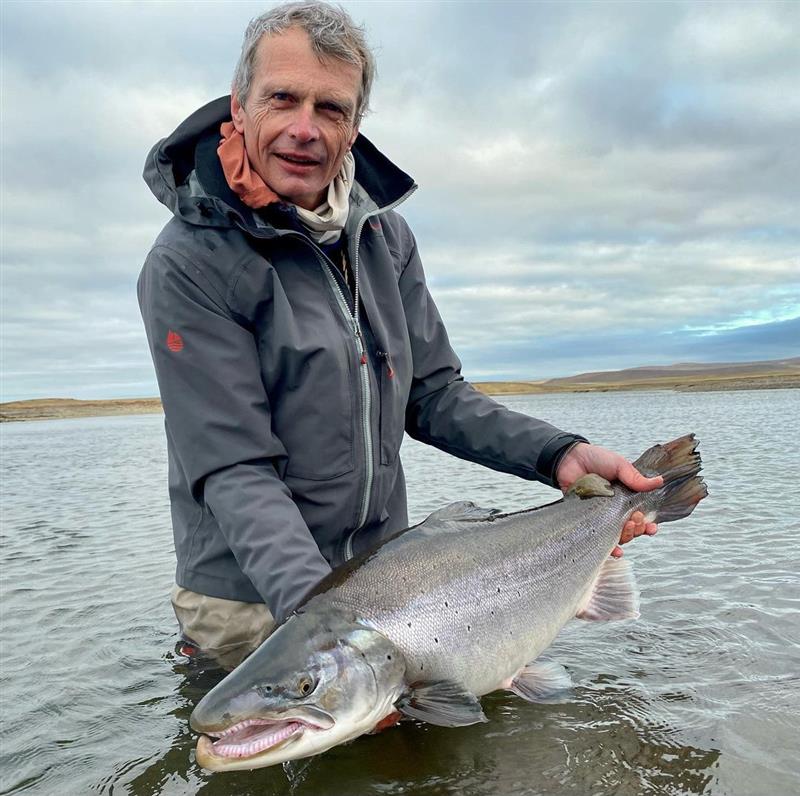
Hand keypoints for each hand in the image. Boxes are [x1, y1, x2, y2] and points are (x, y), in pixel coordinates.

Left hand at [557, 442, 662, 556]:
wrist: (570, 458)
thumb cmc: (596, 459)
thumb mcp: (619, 465)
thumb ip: (635, 477)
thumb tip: (659, 481)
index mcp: (626, 499)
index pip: (641, 517)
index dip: (648, 525)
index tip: (652, 527)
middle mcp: (615, 510)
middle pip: (631, 530)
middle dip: (638, 530)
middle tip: (635, 520)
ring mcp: (601, 516)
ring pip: (617, 536)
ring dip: (626, 537)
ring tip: (627, 528)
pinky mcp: (586, 519)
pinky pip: (597, 537)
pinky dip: (608, 548)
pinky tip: (615, 551)